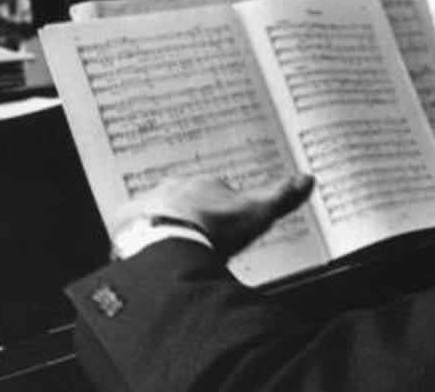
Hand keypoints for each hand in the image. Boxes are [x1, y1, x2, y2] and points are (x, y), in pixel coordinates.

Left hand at [110, 173, 314, 256]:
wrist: (171, 247)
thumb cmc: (214, 229)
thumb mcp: (258, 213)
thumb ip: (282, 196)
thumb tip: (307, 179)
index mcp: (203, 183)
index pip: (214, 191)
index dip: (222, 210)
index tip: (225, 227)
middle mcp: (173, 188)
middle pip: (185, 200)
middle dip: (192, 215)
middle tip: (201, 239)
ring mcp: (148, 204)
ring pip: (158, 212)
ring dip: (165, 225)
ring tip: (176, 250)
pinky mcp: (127, 225)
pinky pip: (131, 230)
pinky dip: (139, 239)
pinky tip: (148, 255)